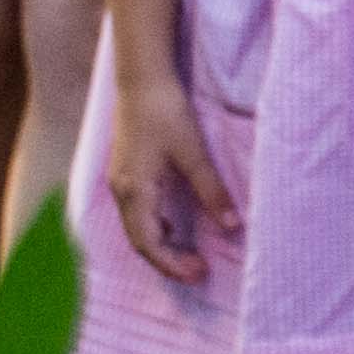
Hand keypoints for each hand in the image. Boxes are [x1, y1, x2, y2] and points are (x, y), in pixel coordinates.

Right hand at [104, 75, 238, 286]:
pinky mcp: (127, 172)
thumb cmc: (166, 112)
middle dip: (167, 261)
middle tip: (198, 271)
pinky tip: (175, 226)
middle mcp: (121, 190)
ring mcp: (121, 181)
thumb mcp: (193, 153)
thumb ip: (211, 190)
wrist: (142, 80)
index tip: (198, 273)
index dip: (171, 264)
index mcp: (134, 190)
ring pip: (137, 227)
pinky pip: (138, 212)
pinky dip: (156, 226)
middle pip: (139, 240)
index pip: (148, 242)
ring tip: (189, 256)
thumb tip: (232, 225)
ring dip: (161, 245)